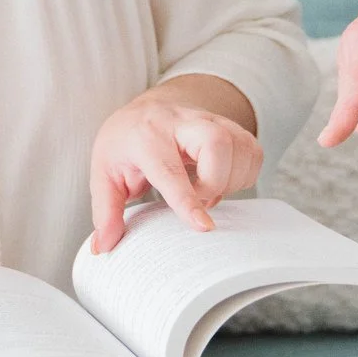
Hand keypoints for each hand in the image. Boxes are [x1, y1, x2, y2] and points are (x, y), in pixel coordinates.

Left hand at [88, 81, 262, 253]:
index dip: (187, 199)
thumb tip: (104, 247)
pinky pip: (253, 151)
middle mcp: (181, 122)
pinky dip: (244, 174)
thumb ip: (105, 211)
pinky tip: (220, 179)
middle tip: (200, 199)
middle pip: (217, 143)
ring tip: (205, 190)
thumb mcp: (103, 173)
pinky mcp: (231, 126)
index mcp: (146, 135)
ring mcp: (210, 120)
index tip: (203, 226)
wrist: (145, 109)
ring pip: (241, 147)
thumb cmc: (125, 143)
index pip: (170, 169)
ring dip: (231, 180)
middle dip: (216, 182)